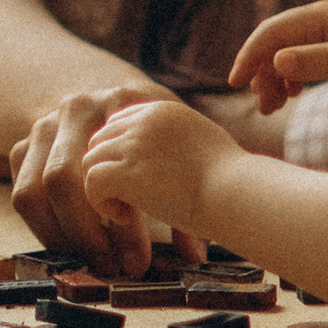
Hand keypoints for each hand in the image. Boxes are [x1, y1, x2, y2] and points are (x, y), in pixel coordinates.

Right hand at [7, 86, 203, 274]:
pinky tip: (75, 244)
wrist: (109, 97)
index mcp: (119, 102)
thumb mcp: (173, 147)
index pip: (109, 169)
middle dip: (84, 235)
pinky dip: (45, 229)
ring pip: (32, 192)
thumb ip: (186, 195)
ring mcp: (44, 127)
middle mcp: (75, 109)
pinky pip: (22, 196)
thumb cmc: (151, 132)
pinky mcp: (23, 147)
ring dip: (61, 237)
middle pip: (61, 179)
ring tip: (91, 260)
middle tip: (111, 267)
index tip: (139, 262)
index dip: (123, 226)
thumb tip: (194, 255)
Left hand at [83, 97, 233, 243]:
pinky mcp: (125, 171)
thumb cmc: (230, 180)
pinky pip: (91, 184)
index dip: (118, 155)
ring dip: (103, 189)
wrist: (237, 194)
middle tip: (127, 199)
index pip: (116, 123)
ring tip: (129, 211)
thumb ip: (173, 142)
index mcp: (160, 110)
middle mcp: (142, 120)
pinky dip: (102, 204)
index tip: (134, 180)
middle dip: (107, 171)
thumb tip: (159, 160)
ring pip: (90, 162)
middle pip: (98, 141)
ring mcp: (132, 143)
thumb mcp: (201, 143)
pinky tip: (126, 217)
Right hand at [230, 0, 327, 114]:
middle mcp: (321, 24)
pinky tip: (289, 98)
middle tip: (262, 106)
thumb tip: (276, 61)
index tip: (235, 82)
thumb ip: (314, 62)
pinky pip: (299, 67)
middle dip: (261, 74)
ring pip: (284, 58)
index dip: (249, 55)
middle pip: (274, 45)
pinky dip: (288, 82)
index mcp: (321, 16)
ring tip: (273, 108)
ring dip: (273, 81)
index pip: (272, 32)